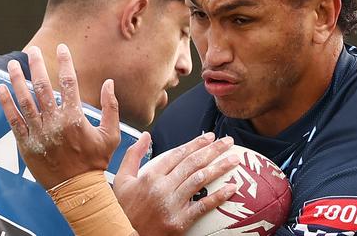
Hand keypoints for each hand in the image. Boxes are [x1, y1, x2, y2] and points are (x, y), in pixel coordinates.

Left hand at [0, 44, 119, 188]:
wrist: (77, 188)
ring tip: (12, 65)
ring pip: (25, 100)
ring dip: (17, 80)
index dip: (65, 63)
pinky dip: (6, 103)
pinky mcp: (26, 143)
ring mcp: (39, 132)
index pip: (69, 83)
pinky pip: (13, 120)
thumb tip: (109, 83)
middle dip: (36, 66)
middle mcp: (55, 122)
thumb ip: (111, 107)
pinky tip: (1, 89)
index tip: (62, 48)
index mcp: (75, 117)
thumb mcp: (112, 134)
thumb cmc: (96, 161)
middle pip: (43, 87)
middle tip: (32, 51)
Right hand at [114, 132, 238, 235]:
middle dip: (213, 149)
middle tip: (228, 141)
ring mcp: (171, 205)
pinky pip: (202, 206)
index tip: (210, 137)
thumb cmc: (123, 209)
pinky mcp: (179, 222)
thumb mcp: (121, 179)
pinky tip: (231, 188)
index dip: (196, 143)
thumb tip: (145, 135)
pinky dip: (218, 196)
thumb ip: (133, 155)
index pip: (178, 153)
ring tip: (234, 159)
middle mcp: (161, 188)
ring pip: (200, 179)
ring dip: (220, 167)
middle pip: (192, 163)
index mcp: (150, 176)